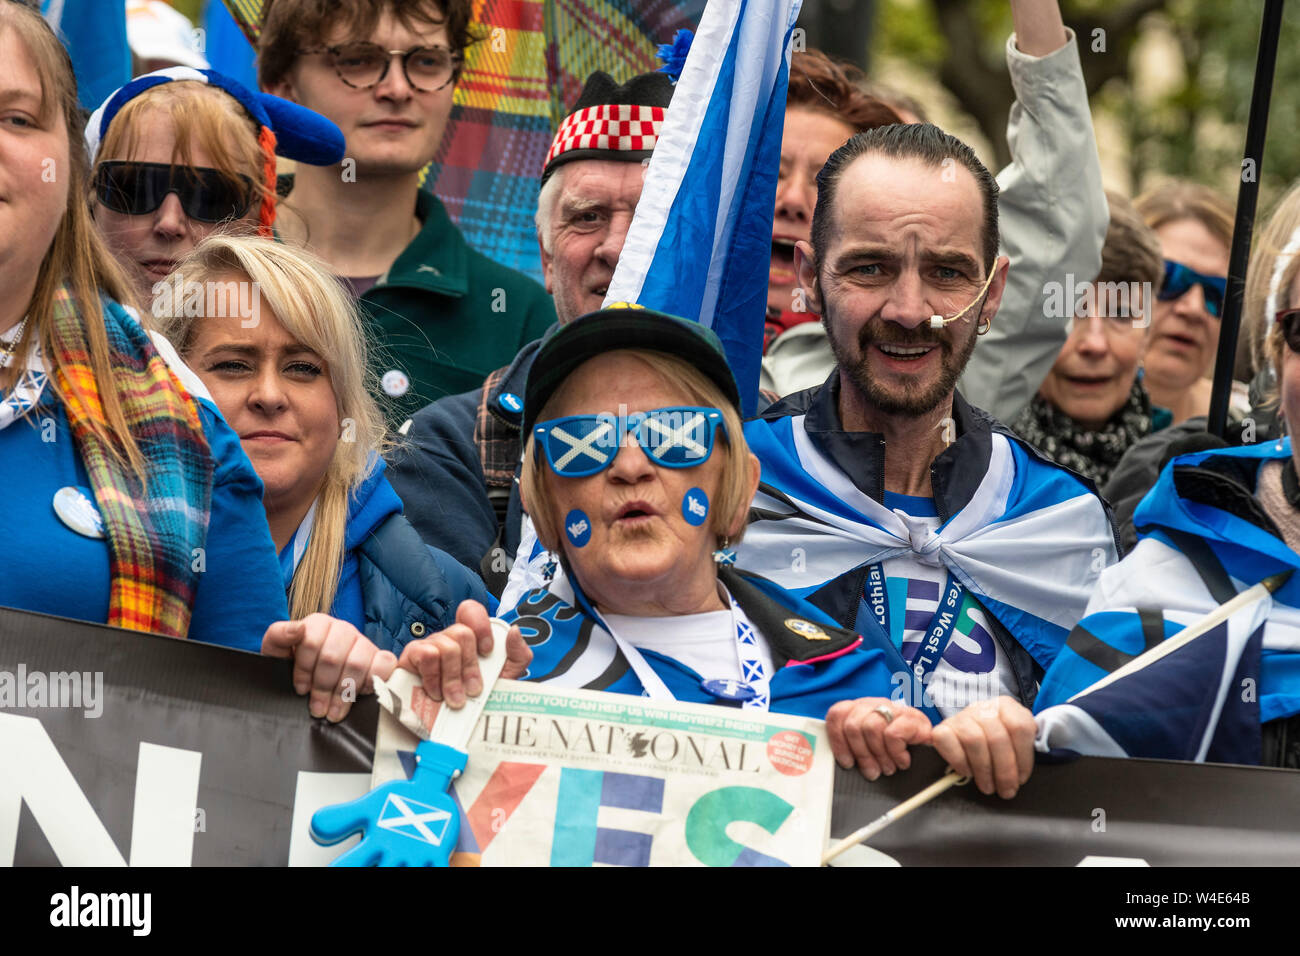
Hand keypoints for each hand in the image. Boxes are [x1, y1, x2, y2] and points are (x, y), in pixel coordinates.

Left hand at [261, 613, 396, 721]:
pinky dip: (373, 681)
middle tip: (317, 708)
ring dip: (344, 692)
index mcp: (318, 624)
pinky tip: (360, 695)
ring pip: (356, 663)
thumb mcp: (277, 653)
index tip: (301, 689)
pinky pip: (384, 664)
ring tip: (334, 712)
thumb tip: (297, 629)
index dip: (305, 670)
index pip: (311, 642)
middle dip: (323, 687)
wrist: (315, 683)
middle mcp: (343, 629)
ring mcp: (363, 642)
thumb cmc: (295, 668)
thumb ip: (278, 636)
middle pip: (333, 657)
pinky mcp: (381, 656)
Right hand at [397, 600, 531, 708]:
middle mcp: (447, 640)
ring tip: (455, 700)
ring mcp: (427, 648)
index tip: (487, 652)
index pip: (470, 610)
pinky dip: (434, 677)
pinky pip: (426, 654)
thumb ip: (518, 655)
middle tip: (473, 691)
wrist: (450, 734)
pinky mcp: (410, 660)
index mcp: (469, 640)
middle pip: (462, 632)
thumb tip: (514, 631)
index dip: (481, 626)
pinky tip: (435, 694)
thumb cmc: (476, 705)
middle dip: (470, 666)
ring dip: (453, 678)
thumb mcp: (505, 680)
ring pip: (446, 646)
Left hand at [825, 697, 933, 779]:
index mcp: (861, 709)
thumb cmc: (900, 751)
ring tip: (889, 768)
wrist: (940, 746)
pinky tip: (903, 761)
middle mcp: (876, 704)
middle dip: (862, 754)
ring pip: (871, 727)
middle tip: (872, 772)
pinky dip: (896, 752)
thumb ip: (855, 747)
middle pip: (853, 724)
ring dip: (879, 755)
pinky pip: (893, 733)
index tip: (847, 763)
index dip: (838, 740)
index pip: (837, 714)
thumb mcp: (872, 748)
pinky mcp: (913, 717)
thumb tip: (842, 763)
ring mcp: (895, 708)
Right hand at [931, 695, 1036, 798]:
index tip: (1022, 777)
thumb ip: (1025, 749)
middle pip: (997, 737)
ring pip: (974, 740)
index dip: (1023, 756)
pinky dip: (959, 761)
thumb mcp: (1016, 741)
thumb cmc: (996, 744)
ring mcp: (961, 716)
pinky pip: (947, 741)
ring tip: (988, 786)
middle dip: (1004, 770)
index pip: (1020, 727)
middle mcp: (983, 707)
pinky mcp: (942, 727)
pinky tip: (967, 772)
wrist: (969, 735)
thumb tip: (1026, 772)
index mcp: (1006, 706)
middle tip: (1006, 790)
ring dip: (983, 769)